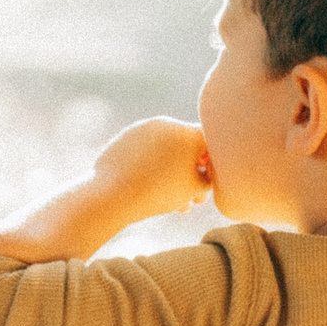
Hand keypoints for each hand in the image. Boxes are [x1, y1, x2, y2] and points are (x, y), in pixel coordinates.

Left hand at [91, 119, 212, 222]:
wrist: (113, 192)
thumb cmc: (160, 192)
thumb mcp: (194, 189)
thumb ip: (209, 178)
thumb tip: (208, 173)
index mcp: (189, 133)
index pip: (210, 145)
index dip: (212, 166)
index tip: (206, 184)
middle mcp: (168, 124)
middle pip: (186, 148)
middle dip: (191, 174)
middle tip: (193, 200)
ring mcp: (145, 128)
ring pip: (165, 150)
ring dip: (171, 172)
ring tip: (171, 201)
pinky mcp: (126, 136)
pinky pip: (146, 150)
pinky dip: (151, 166)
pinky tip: (151, 186)